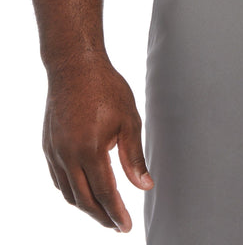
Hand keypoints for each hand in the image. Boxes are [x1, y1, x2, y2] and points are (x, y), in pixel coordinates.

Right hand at [42, 56, 153, 231]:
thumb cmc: (106, 88)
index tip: (126, 227)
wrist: (74, 65)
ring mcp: (54, 152)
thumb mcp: (129, 120)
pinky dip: (71, 191)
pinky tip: (83, 190)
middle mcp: (67, 156)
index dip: (117, 213)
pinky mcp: (48, 146)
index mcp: (90, 150)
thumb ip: (134, 156)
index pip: (105, 193)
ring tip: (103, 211)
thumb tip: (145, 187)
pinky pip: (58, 179)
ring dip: (85, 206)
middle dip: (102, 216)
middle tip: (117, 225)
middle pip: (84, 200)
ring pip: (68, 193)